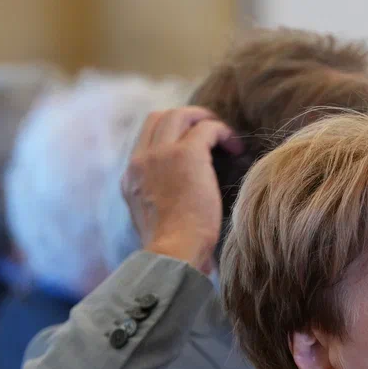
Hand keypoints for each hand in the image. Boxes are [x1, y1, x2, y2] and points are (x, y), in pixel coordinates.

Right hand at [122, 106, 241, 273]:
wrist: (174, 253)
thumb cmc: (174, 248)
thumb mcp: (155, 221)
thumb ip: (160, 202)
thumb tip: (180, 201)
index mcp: (131, 178)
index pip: (146, 140)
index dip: (171, 135)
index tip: (194, 145)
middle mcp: (140, 161)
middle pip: (159, 117)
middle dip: (187, 118)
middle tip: (211, 131)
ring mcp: (160, 154)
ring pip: (180, 115)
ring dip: (205, 119)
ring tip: (226, 135)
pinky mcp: (187, 155)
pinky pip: (207, 128)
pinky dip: (223, 132)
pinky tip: (236, 148)